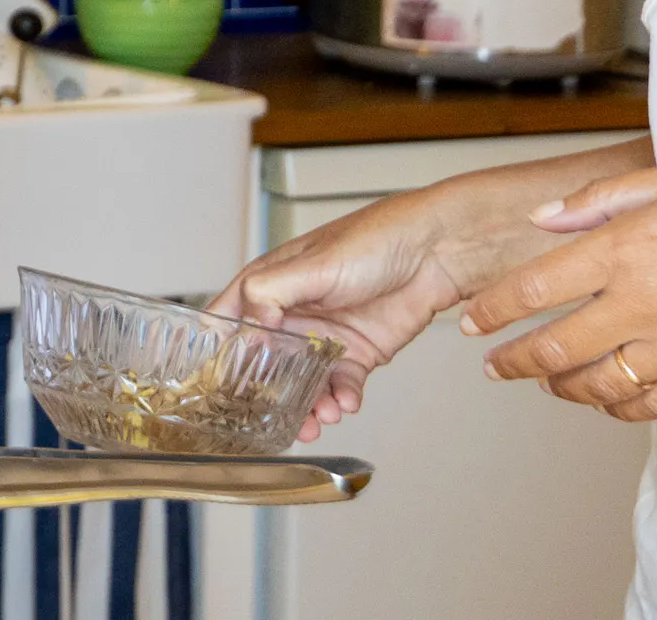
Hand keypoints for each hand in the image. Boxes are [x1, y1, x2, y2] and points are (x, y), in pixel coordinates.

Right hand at [211, 186, 495, 439]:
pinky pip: (342, 385)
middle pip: (266, 364)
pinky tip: (347, 402)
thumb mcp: (312, 263)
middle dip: (268, 395)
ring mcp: (326, 335)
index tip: (222, 386)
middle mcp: (294, 312)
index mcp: (271, 285)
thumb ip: (269, 293)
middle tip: (274, 418)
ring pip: (303, 382)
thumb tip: (248, 330)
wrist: (437, 252)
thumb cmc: (376, 238)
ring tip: (321, 415)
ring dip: (308, 404)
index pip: (228, 321)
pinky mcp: (358, 351)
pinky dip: (342, 399)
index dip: (219, 353)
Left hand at [464, 152, 656, 421]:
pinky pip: (653, 405)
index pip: (534, 288)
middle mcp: (650, 301)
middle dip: (512, 360)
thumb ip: (599, 200)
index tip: (472, 320)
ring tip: (545, 380)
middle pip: (556, 348)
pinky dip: (619, 407)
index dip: (493, 310)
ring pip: (599, 386)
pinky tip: (605, 396)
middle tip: (494, 363)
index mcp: (630, 246)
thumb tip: (544, 219)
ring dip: (560, 388)